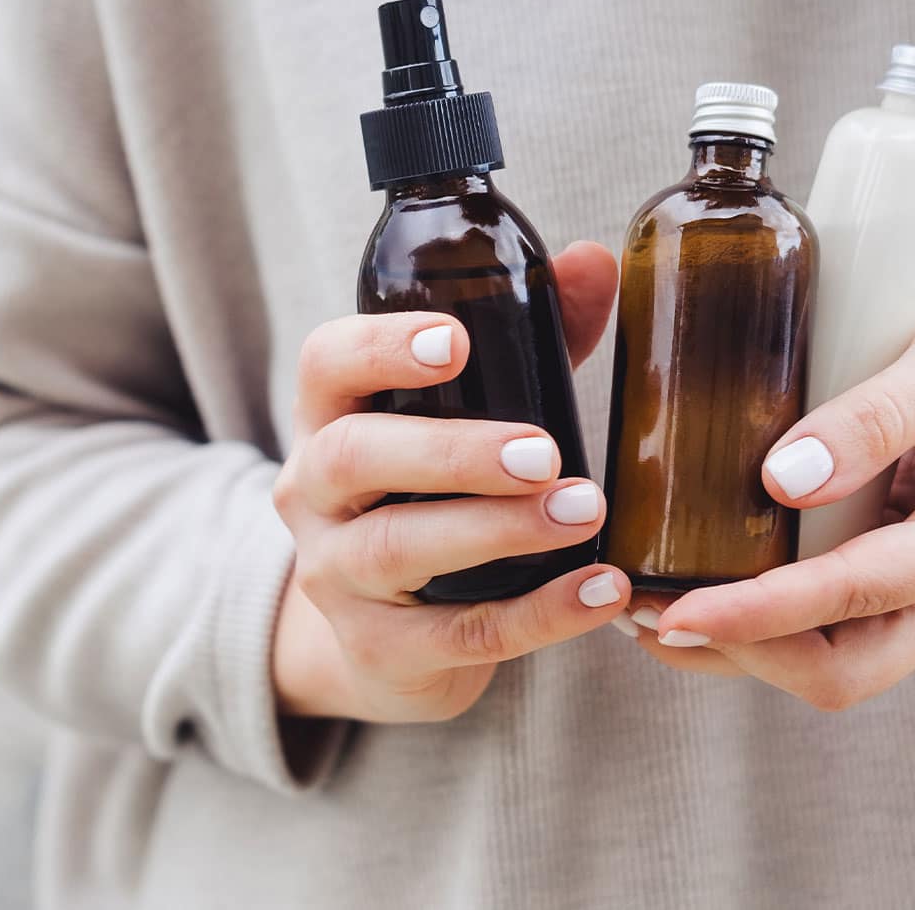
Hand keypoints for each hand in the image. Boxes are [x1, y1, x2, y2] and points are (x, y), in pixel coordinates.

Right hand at [271, 242, 628, 722]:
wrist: (387, 640)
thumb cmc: (432, 497)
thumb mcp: (466, 416)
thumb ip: (528, 341)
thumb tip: (594, 262)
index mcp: (330, 417)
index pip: (327, 365)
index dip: (382, 348)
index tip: (458, 342)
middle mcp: (313, 494)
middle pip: (352, 457)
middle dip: (449, 451)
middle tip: (543, 452)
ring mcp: (336, 576)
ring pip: (397, 549)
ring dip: (496, 530)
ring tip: (585, 513)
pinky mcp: (379, 651)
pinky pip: (458, 634)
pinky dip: (538, 615)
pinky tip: (601, 591)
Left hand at [626, 278, 914, 709]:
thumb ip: (880, 412)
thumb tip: (782, 476)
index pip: (858, 599)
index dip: (761, 615)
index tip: (675, 613)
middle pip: (843, 669)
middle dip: (739, 652)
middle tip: (639, 612)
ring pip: (831, 660)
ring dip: (739, 646)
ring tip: (644, 603)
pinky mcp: (907, 575)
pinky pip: (831, 624)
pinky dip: (761, 618)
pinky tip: (696, 579)